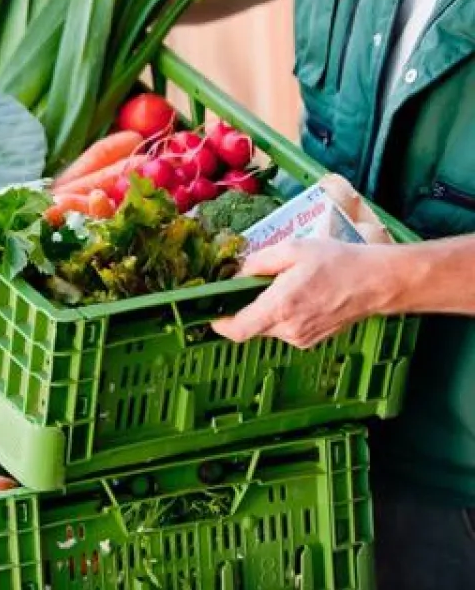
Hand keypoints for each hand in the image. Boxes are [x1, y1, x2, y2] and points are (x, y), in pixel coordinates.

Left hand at [211, 240, 399, 348]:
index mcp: (280, 307)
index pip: (237, 330)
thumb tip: (236, 274)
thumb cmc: (337, 262)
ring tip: (284, 285)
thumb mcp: (292, 249)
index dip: (218, 322)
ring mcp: (300, 338)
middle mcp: (288, 329)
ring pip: (267, 327)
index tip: (211, 310)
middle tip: (251, 284)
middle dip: (245, 307)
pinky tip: (298, 295)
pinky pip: (284, 329)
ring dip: (266, 309)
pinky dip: (281, 315)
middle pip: (250, 326)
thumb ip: (258, 262)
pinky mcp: (310, 340)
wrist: (377, 282)